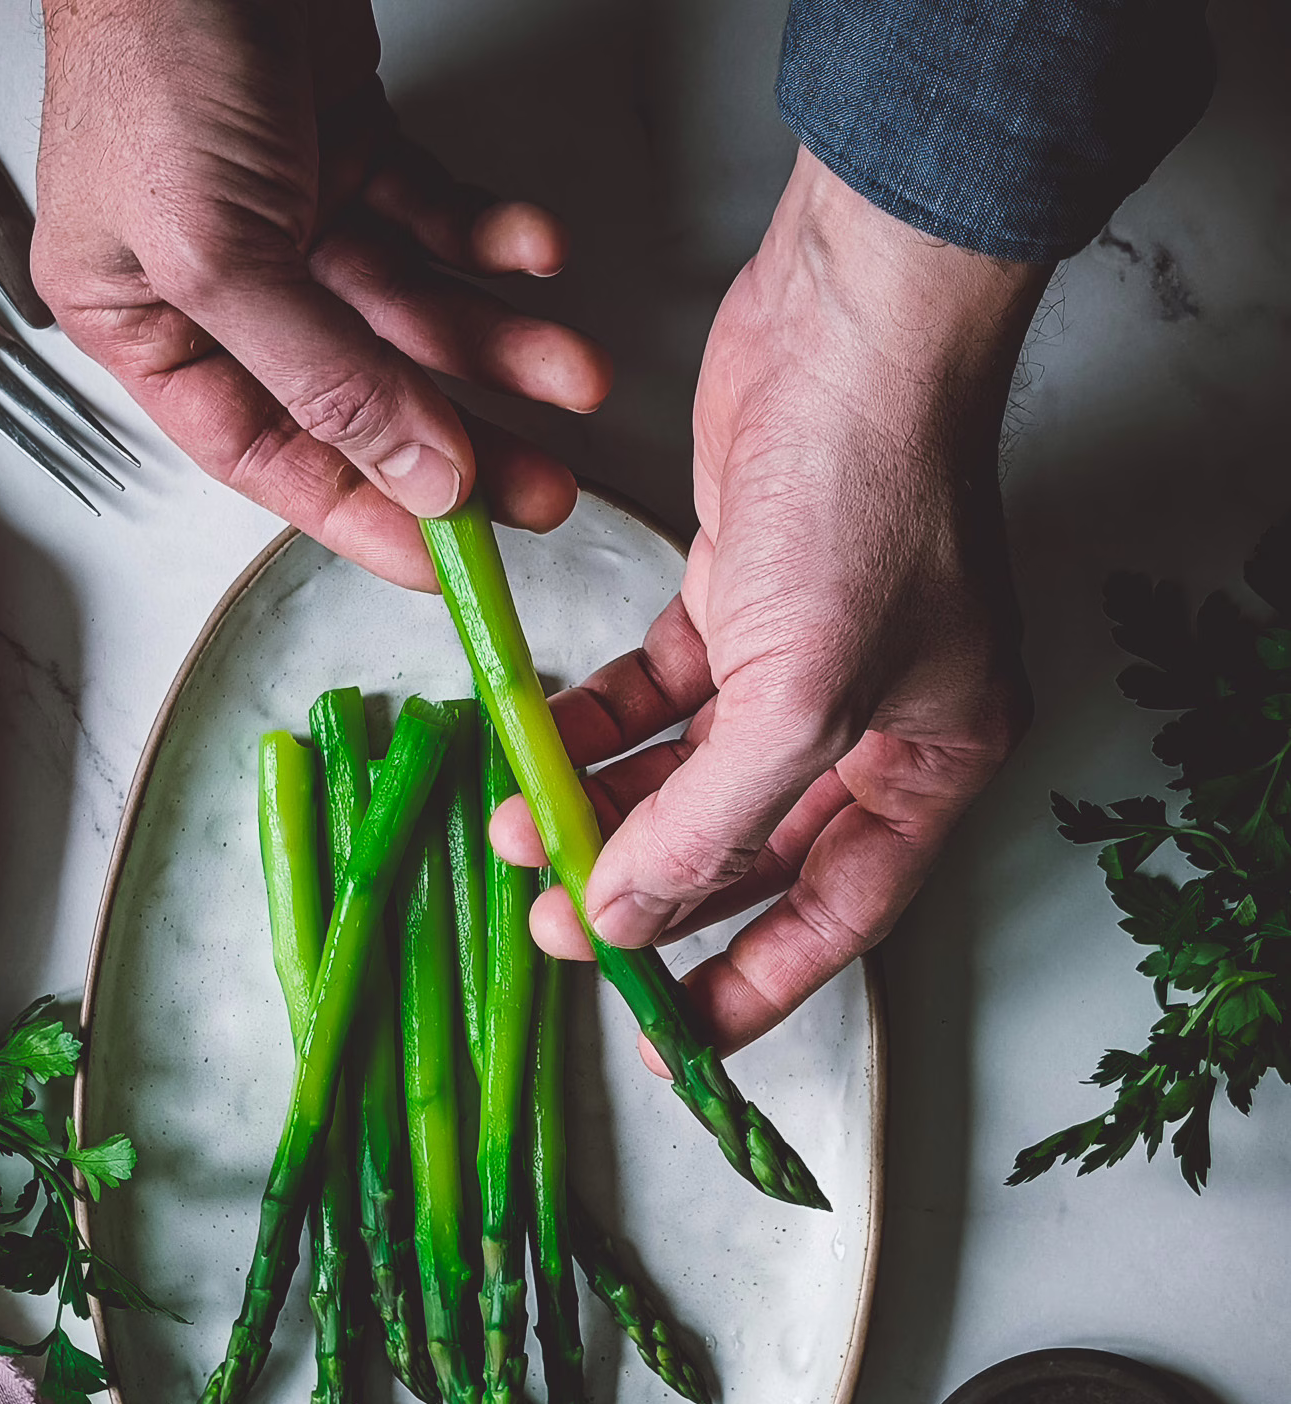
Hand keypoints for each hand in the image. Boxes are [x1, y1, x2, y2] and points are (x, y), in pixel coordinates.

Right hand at [33, 0, 611, 587]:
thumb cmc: (155, 52)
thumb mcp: (220, 252)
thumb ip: (323, 377)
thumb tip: (419, 481)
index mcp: (147, 325)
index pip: (270, 455)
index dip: (362, 515)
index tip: (447, 567)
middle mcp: (218, 284)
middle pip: (359, 397)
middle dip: (460, 441)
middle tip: (543, 490)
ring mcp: (287, 219)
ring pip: (413, 316)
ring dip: (498, 345)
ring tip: (574, 375)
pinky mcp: (347, 152)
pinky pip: (435, 220)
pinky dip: (491, 238)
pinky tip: (537, 254)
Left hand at [491, 148, 1047, 1057]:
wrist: (849, 318)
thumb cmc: (869, 497)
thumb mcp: (799, 695)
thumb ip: (710, 824)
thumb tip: (623, 916)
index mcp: (935, 761)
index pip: (838, 913)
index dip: (753, 984)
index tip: (671, 1034)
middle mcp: (876, 720)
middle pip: (750, 849)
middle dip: (651, 888)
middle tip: (559, 921)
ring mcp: (804, 659)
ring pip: (691, 775)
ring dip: (606, 807)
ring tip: (520, 832)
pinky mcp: (739, 599)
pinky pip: (657, 697)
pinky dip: (598, 726)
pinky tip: (537, 748)